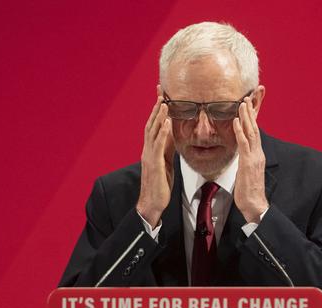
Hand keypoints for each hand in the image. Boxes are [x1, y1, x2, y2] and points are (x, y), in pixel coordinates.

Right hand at [136, 85, 174, 227]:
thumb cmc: (160, 185)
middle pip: (151, 123)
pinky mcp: (154, 164)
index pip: (154, 125)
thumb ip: (167, 148)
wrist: (152, 203)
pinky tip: (168, 122)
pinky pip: (158, 145)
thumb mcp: (166, 162)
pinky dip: (163, 132)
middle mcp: (148, 150)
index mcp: (152, 149)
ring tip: (165, 101)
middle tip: (161, 90)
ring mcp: (149, 156)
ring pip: (153, 131)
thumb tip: (173, 134)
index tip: (162, 95)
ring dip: (158, 116)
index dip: (158, 110)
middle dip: (156, 107)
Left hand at [232, 96, 268, 223]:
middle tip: (247, 98)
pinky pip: (243, 144)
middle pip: (255, 129)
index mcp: (257, 156)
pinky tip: (235, 122)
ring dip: (246, 118)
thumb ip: (245, 161)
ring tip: (242, 104)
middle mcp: (258, 154)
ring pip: (251, 133)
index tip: (248, 107)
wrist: (255, 205)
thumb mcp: (247, 173)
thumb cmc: (249, 192)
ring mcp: (254, 158)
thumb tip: (241, 155)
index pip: (255, 133)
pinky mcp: (248, 163)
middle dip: (250, 113)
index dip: (252, 120)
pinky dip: (240, 132)